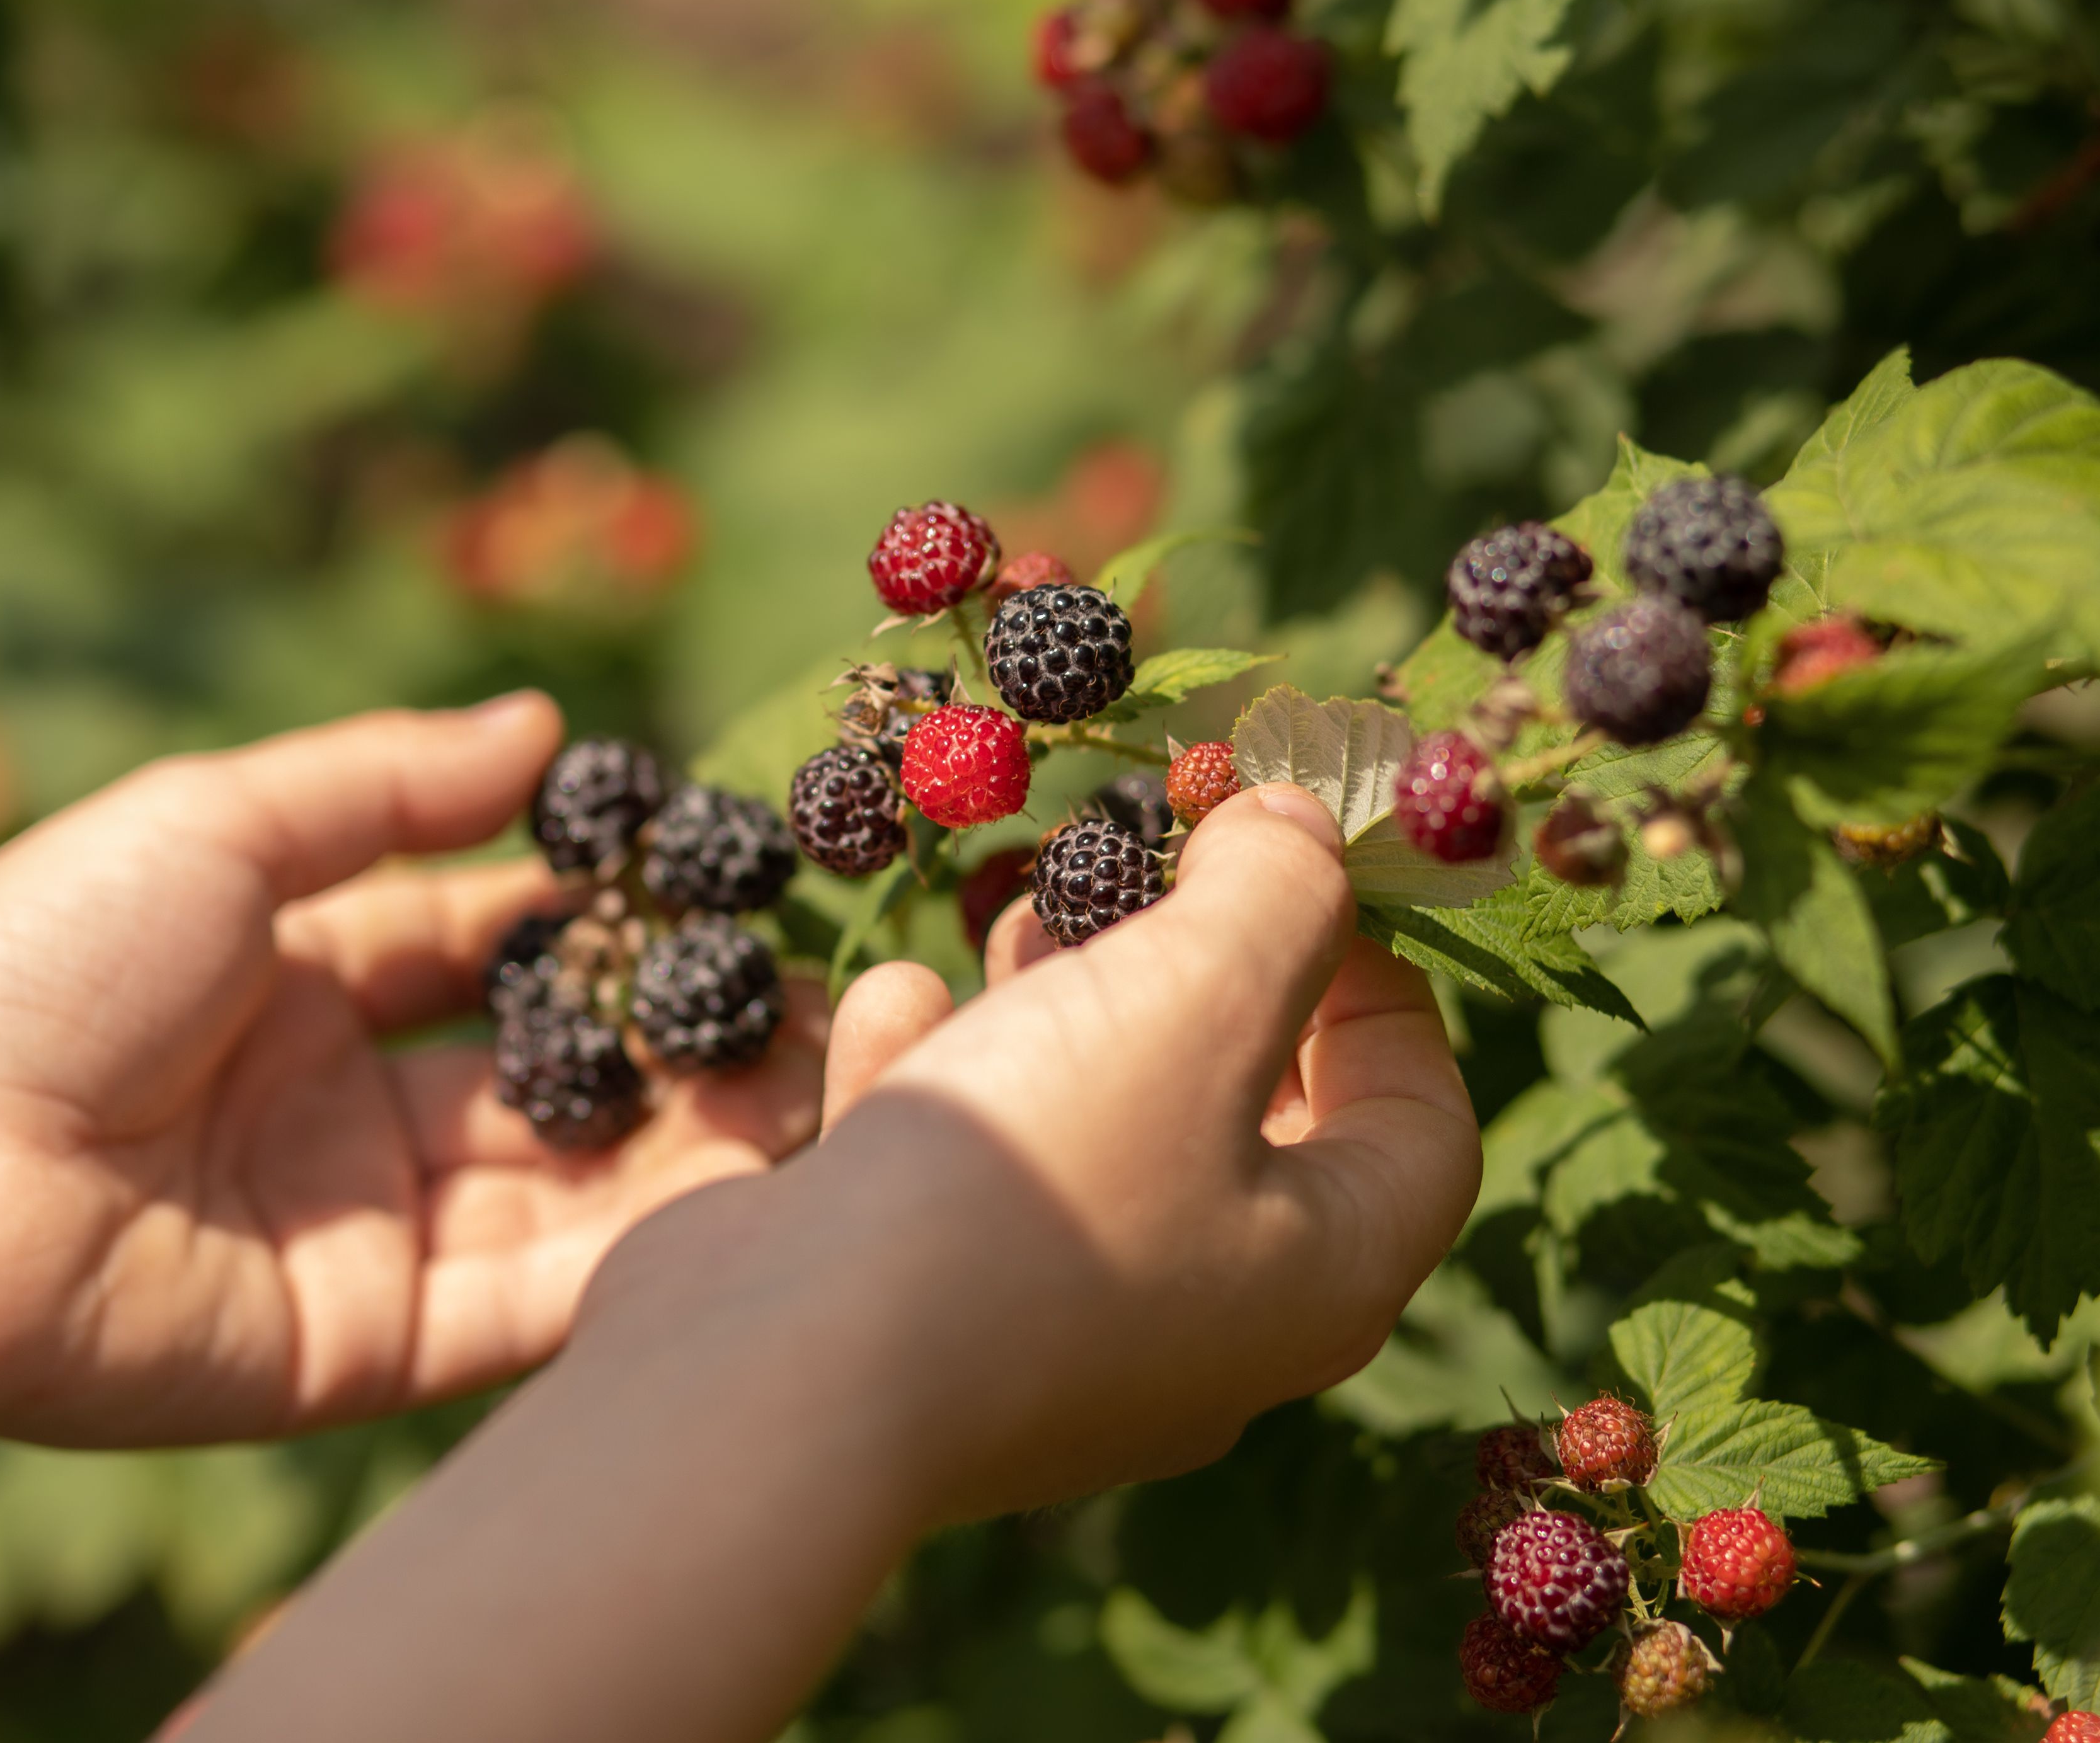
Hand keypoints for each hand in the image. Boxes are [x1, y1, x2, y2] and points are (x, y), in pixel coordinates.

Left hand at [0, 694, 822, 1445]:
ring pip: (562, 1197)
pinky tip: (735, 1207)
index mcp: (306, 983)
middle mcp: (347, 1112)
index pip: (495, 949)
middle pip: (553, 1082)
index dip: (610, 924)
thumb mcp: (221, 827)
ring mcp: (359, 1235)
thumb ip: (389, 786)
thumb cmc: (40, 965)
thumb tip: (546, 723)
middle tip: (815, 1011)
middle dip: (678, 1048)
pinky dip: (623, 1263)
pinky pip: (519, 1309)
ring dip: (686, 1154)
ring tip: (819, 1098)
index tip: (738, 891)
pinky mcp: (360, 1349)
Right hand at [575, 783, 1479, 1523]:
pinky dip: (940, 1081)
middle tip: (1150, 869)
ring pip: (1091, 1135)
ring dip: (1061, 1007)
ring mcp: (1053, 1336)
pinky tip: (897, 1006)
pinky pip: (959, 1182)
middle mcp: (1206, 1328)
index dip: (1385, 984)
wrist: (786, 1374)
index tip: (1302, 872)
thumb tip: (1304, 831)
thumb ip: (1275, 897)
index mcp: (1322, 1277)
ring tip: (1017, 914)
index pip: (1420, 1127)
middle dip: (1195, 970)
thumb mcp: (1194, 995)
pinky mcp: (917, 1324)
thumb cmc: (1033, 1178)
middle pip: (1246, 1120)